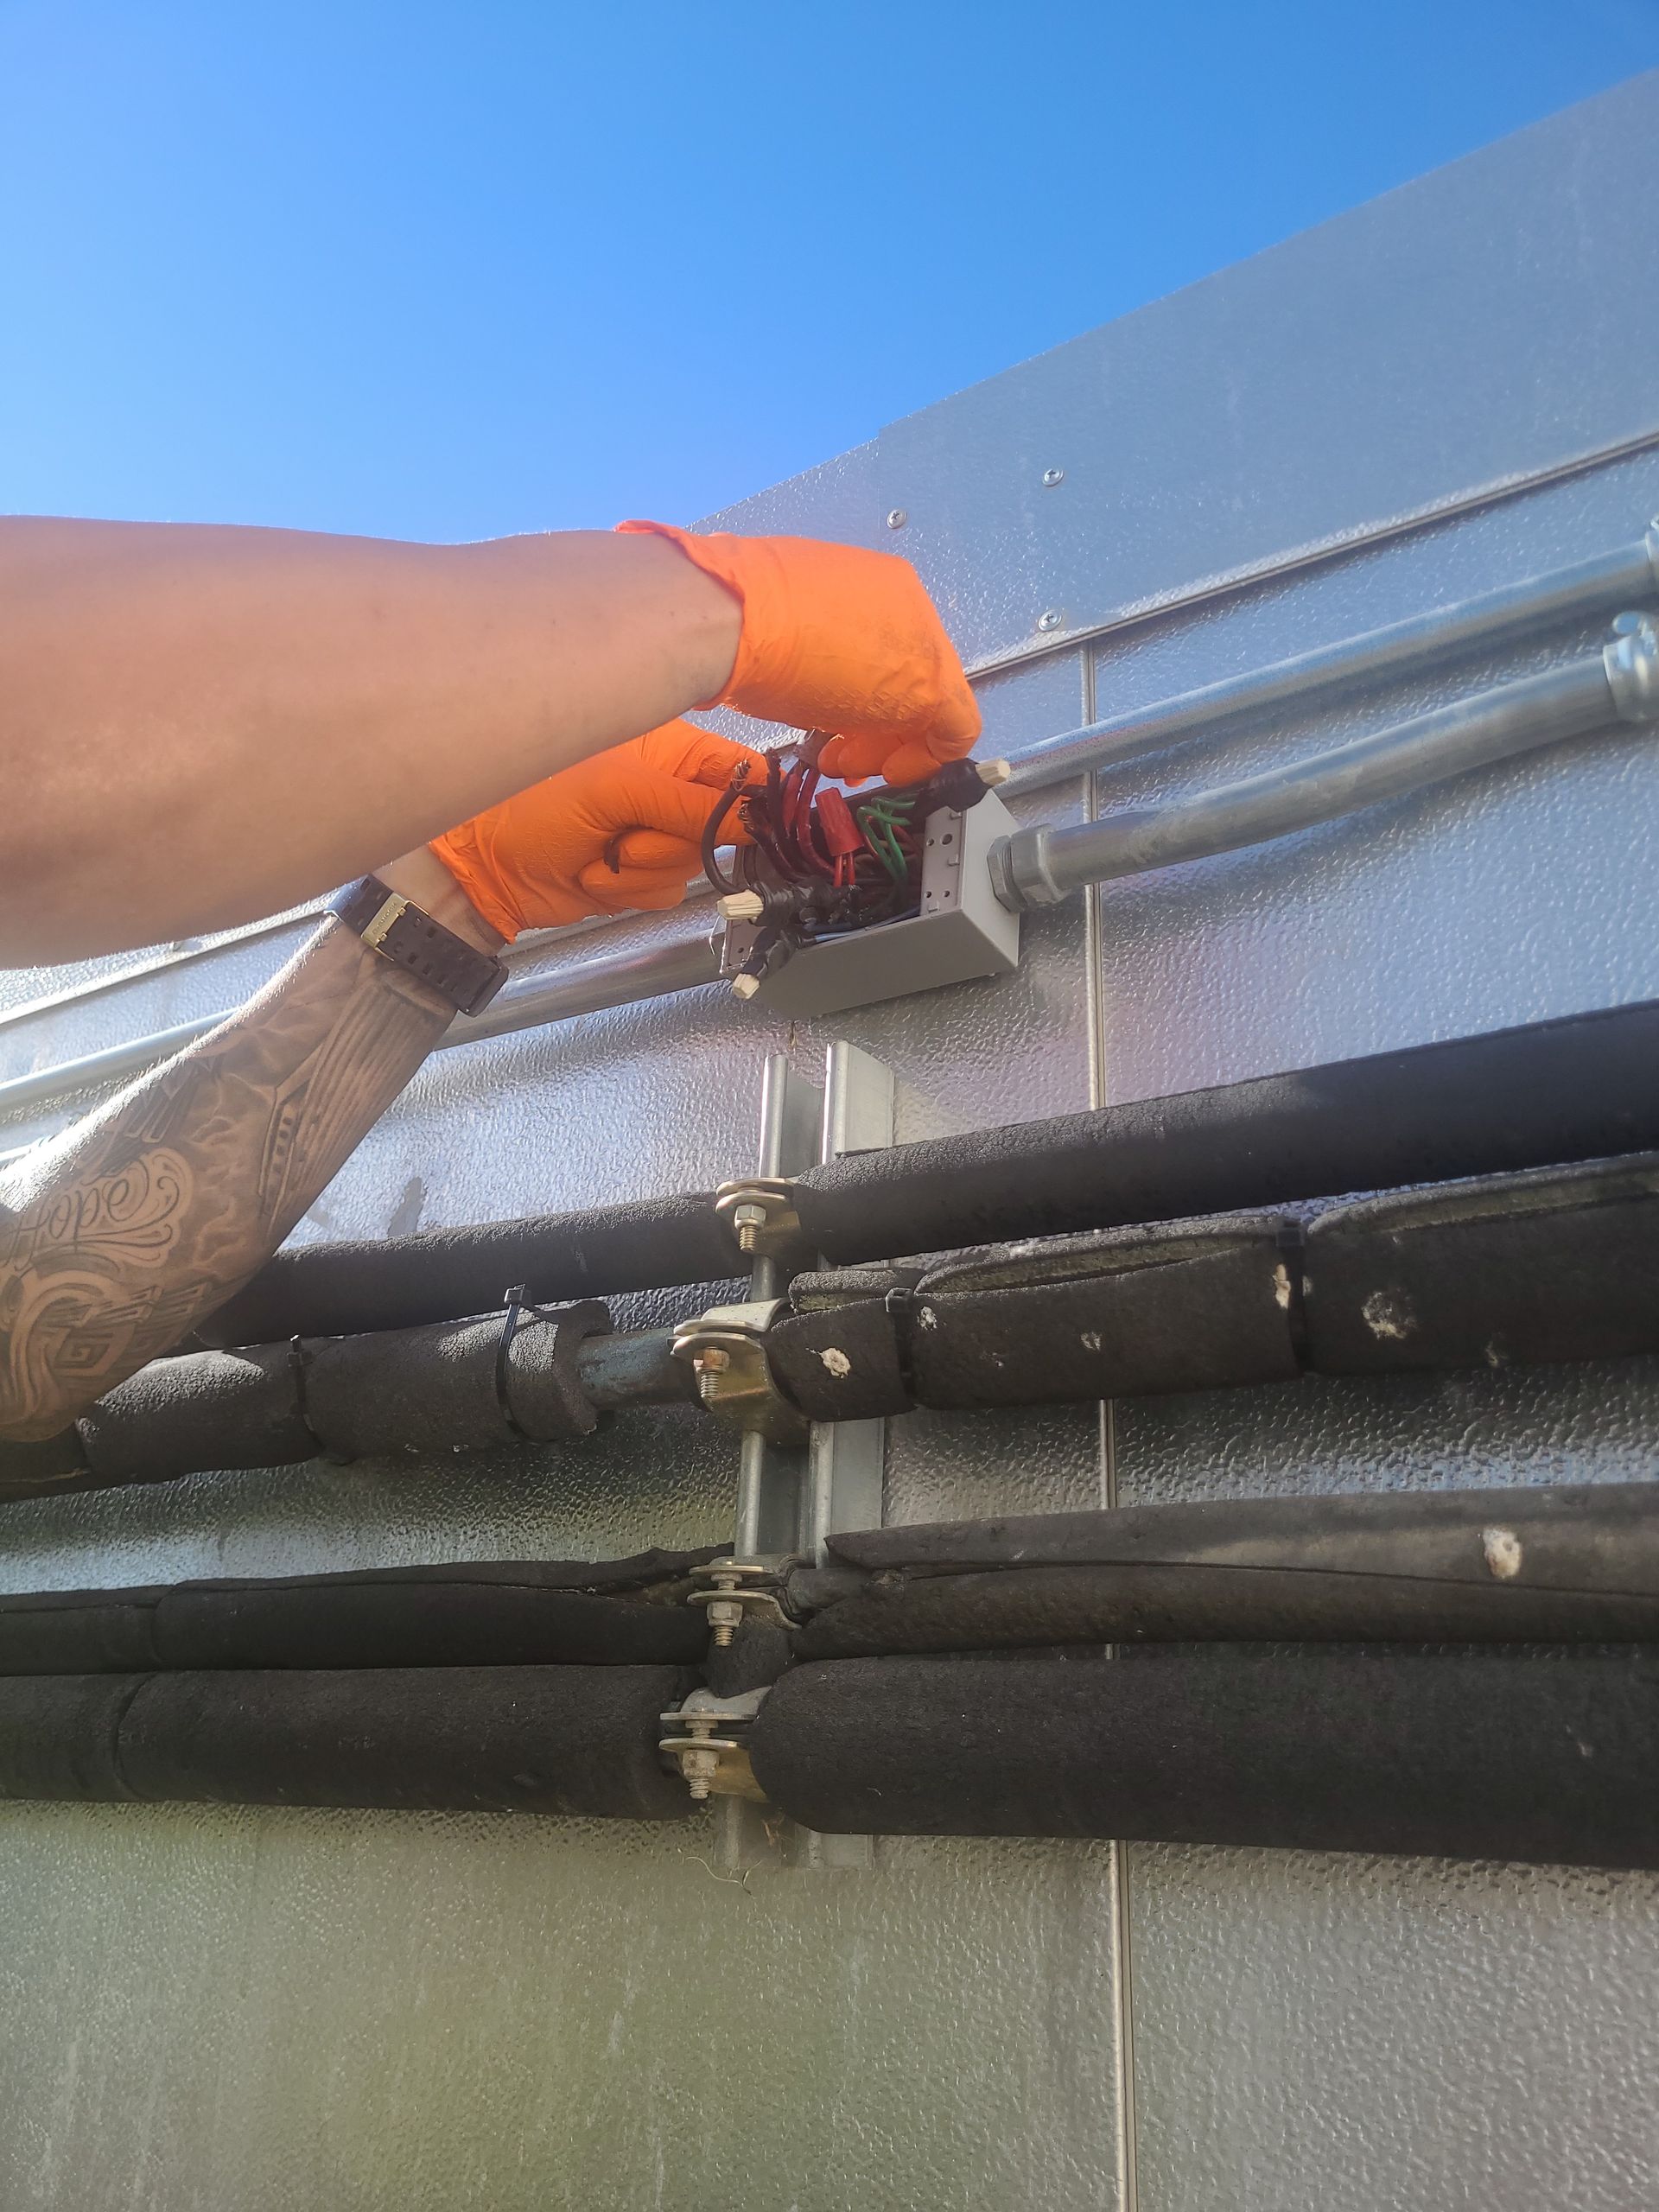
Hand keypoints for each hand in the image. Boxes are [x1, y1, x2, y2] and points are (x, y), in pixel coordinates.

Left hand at [429, 720, 763, 938]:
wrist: (487, 868)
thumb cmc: (534, 808)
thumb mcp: (616, 791)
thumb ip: (688, 802)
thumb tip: (755, 816)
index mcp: (670, 746)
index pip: (741, 769)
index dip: (751, 798)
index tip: (743, 823)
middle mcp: (668, 786)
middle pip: (721, 825)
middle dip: (672, 841)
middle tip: (625, 837)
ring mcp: (655, 831)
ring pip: (695, 864)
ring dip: (644, 869)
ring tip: (599, 855)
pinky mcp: (641, 873)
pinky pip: (669, 891)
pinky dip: (632, 890)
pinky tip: (596, 874)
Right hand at [618, 519, 980, 787]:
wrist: (730, 617)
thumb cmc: (735, 620)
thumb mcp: (782, 629)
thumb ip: (810, 649)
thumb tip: (801, 673)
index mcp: (870, 582)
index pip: (887, 649)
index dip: (866, 697)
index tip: (841, 728)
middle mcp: (905, 601)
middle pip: (911, 677)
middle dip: (877, 726)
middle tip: (843, 755)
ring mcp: (921, 639)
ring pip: (931, 703)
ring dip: (888, 744)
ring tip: (845, 764)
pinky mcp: (928, 683)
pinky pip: (954, 727)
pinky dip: (924, 758)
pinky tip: (890, 772)